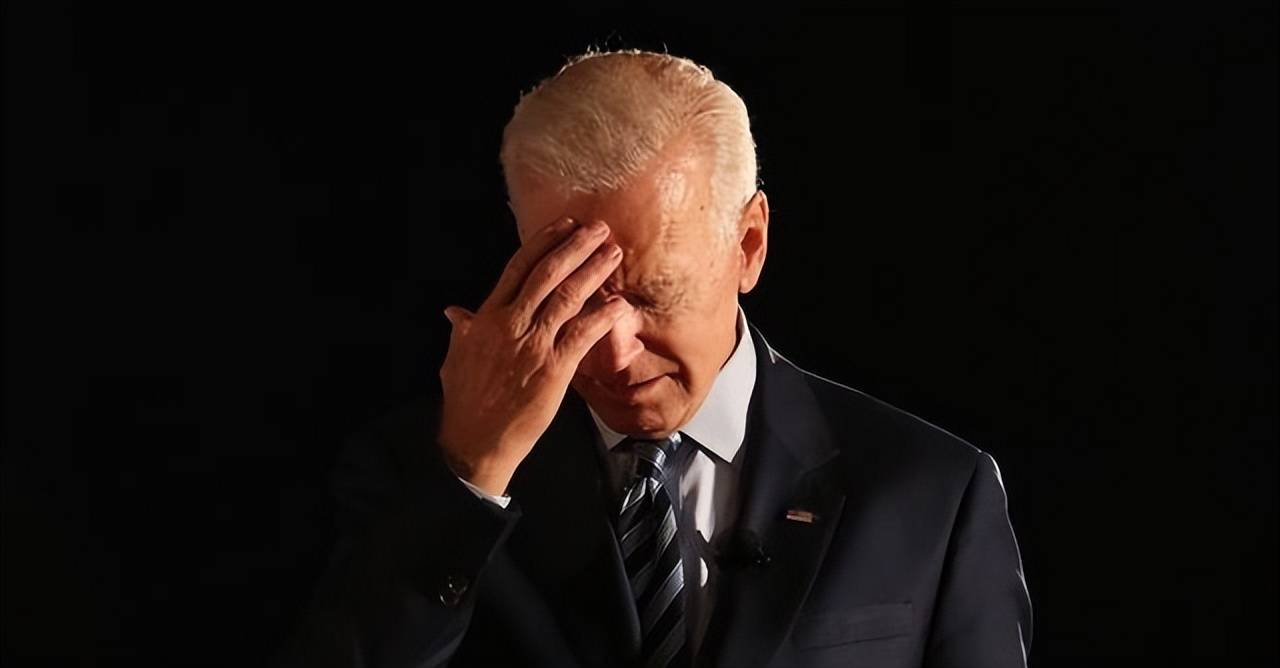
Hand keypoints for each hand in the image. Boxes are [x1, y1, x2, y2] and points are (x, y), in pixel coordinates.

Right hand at [436, 217, 625, 495]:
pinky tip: (619, 305)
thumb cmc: (465, 401)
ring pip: (568, 297)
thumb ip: (462, 330)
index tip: (564, 225)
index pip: (518, 267)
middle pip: (547, 273)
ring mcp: (533, 345)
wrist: (475, 440)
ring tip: (613, 254)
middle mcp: (510, 324)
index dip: (543, 242)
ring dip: (594, 272)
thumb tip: (455, 311)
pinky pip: (583, 335)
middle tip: (599, 229)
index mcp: (487, 317)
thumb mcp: (456, 357)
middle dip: (576, 247)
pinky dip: (603, 317)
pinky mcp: (554, 369)